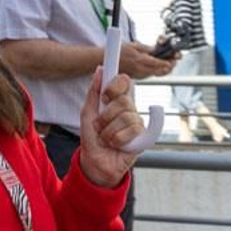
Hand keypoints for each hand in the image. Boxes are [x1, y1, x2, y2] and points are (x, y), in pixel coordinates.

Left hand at [77, 67, 146, 188]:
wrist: (95, 161)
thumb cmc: (91, 137)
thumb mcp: (87, 113)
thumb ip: (93, 92)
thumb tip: (99, 69)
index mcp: (116, 100)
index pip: (124, 81)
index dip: (115, 86)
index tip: (105, 96)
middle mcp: (129, 109)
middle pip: (124, 100)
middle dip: (106, 116)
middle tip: (99, 126)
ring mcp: (137, 122)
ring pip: (127, 117)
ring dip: (110, 131)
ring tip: (106, 138)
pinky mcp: (143, 136)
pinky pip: (133, 130)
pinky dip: (119, 139)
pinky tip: (117, 144)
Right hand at [117, 41, 172, 79]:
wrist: (106, 61)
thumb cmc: (117, 52)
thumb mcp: (133, 45)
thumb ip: (146, 48)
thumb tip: (156, 49)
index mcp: (140, 60)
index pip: (159, 63)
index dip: (168, 62)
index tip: (174, 59)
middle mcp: (141, 70)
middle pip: (161, 71)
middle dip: (169, 66)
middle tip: (173, 60)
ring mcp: (139, 75)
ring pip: (156, 74)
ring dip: (164, 68)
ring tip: (167, 61)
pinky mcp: (138, 77)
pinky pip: (150, 74)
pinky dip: (156, 70)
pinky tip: (158, 65)